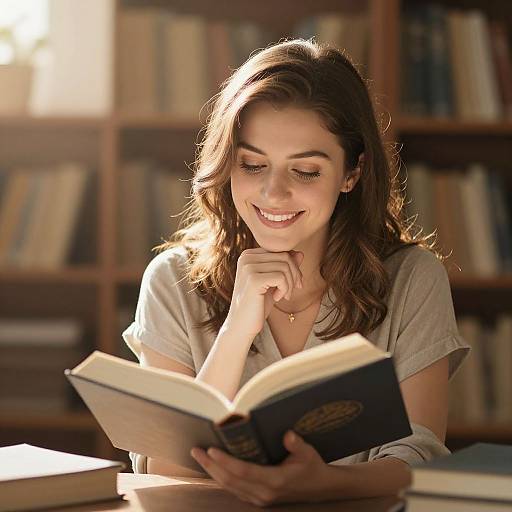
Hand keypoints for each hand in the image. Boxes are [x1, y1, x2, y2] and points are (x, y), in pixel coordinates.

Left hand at [190, 430, 329, 506]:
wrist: (320, 488)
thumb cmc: (312, 467)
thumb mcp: (308, 453)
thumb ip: (296, 444)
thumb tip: (287, 434)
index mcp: (275, 480)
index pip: (243, 471)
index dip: (225, 461)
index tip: (211, 449)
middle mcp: (264, 492)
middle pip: (230, 480)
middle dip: (210, 465)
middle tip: (195, 450)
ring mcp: (260, 498)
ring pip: (229, 486)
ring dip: (212, 472)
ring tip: (199, 456)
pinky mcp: (258, 499)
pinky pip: (234, 489)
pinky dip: (221, 477)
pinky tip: (213, 467)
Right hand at [225, 248, 303, 337]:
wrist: (241, 326)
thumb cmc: (258, 304)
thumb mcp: (274, 283)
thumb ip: (285, 267)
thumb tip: (300, 253)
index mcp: (249, 255)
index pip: (281, 251)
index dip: (292, 267)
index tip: (294, 284)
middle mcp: (246, 257)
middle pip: (285, 256)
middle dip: (294, 275)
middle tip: (290, 292)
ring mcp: (248, 267)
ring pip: (285, 266)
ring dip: (290, 284)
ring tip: (284, 296)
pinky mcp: (253, 279)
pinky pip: (281, 277)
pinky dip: (285, 289)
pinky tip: (277, 298)